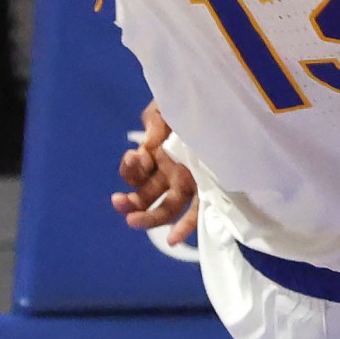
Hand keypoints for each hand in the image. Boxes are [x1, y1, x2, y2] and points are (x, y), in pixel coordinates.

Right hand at [113, 102, 198, 245]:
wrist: (221, 99)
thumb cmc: (192, 104)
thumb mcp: (166, 108)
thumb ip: (153, 122)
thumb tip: (147, 147)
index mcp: (157, 156)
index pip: (136, 173)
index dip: (131, 169)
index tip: (136, 157)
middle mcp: (170, 173)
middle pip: (145, 196)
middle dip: (129, 202)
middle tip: (118, 201)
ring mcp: (188, 183)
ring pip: (165, 209)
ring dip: (147, 218)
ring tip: (133, 220)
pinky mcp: (209, 188)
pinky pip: (196, 212)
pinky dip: (184, 227)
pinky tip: (173, 240)